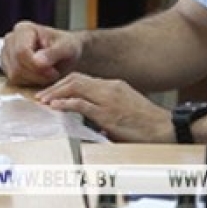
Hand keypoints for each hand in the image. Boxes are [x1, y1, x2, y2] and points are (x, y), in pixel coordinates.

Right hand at [0, 21, 80, 85]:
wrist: (65, 52)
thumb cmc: (67, 46)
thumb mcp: (67, 47)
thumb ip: (53, 53)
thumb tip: (38, 62)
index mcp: (24, 29)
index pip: (21, 52)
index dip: (36, 66)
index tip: (53, 71)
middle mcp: (11, 39)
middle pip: (16, 65)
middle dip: (37, 74)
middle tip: (53, 74)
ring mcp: (7, 53)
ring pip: (14, 75)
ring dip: (34, 79)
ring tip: (48, 74)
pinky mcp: (7, 66)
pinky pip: (14, 80)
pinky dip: (29, 82)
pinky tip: (40, 76)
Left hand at [36, 72, 171, 142]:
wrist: (164, 128)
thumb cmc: (146, 124)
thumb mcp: (124, 111)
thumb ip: (106, 112)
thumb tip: (93, 124)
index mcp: (113, 85)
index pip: (82, 78)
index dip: (63, 84)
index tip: (51, 92)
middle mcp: (109, 88)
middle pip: (75, 79)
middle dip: (55, 86)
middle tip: (41, 95)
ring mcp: (107, 99)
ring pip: (74, 87)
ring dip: (55, 94)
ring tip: (43, 101)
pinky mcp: (107, 114)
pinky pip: (80, 104)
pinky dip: (65, 104)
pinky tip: (55, 108)